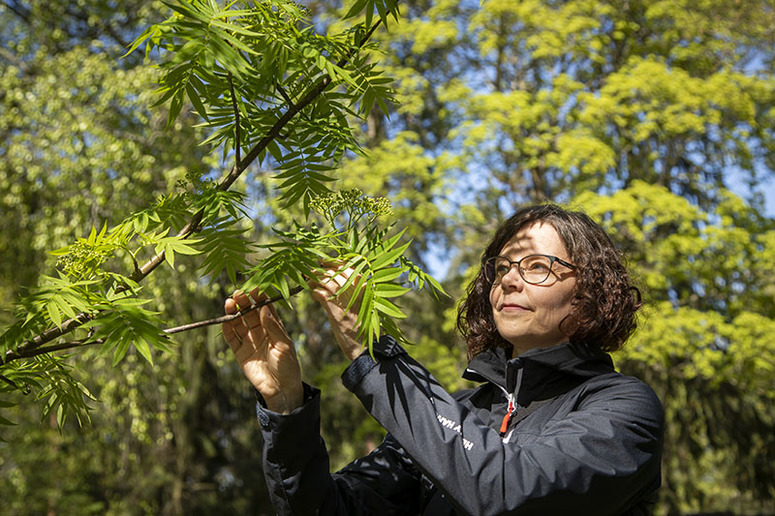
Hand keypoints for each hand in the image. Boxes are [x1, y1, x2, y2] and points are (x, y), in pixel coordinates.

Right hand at [223, 289, 302, 413]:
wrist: (280, 389)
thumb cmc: (288, 366)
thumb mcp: (284, 345)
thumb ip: (273, 327)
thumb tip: (264, 308)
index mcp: (274, 326)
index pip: (265, 307)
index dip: (259, 297)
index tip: (253, 287)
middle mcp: (260, 330)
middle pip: (249, 312)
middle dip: (243, 301)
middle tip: (238, 293)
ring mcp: (249, 340)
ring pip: (238, 322)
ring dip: (233, 312)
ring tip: (229, 303)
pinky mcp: (240, 352)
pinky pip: (231, 338)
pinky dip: (227, 329)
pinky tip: (225, 320)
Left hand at [310, 265, 364, 360]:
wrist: (366, 347)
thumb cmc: (365, 328)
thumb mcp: (363, 306)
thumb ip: (353, 293)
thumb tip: (337, 281)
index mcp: (365, 287)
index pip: (347, 266)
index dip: (332, 262)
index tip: (322, 261)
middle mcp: (357, 290)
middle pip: (334, 271)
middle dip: (320, 270)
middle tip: (310, 272)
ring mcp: (346, 299)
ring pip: (326, 280)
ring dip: (314, 280)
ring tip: (309, 283)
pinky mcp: (336, 311)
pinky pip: (321, 294)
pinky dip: (315, 292)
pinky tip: (314, 296)